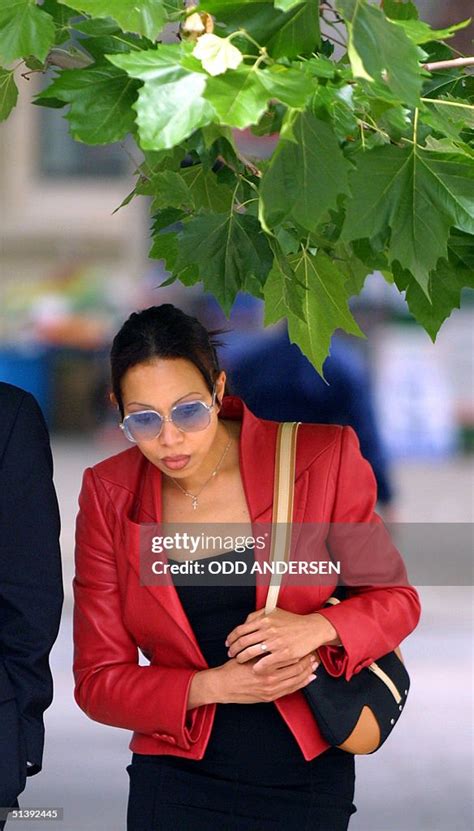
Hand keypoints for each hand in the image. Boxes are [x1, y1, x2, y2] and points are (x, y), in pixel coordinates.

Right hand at [214, 652, 318, 703]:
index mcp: (265, 666)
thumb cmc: (233, 668)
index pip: (289, 657)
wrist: (222, 685)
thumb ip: (263, 649)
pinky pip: (290, 690)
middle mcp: (270, 679)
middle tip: (314, 655)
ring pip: (295, 681)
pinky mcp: (269, 697)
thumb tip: (278, 641)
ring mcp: (271, 690)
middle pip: (295, 669)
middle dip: (307, 662)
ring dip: (306, 673)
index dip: (299, 652)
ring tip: (314, 666)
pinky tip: (307, 679)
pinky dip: (300, 684)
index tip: (306, 645)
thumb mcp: (248, 653)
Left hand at [225, 607, 340, 673]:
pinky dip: (257, 667)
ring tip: (239, 660)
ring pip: (251, 652)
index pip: (241, 629)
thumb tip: (245, 622)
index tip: (228, 642)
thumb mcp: (275, 612)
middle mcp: (268, 630)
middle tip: (231, 653)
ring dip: (242, 658)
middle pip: (243, 642)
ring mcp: (276, 642)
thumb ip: (258, 615)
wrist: (311, 629)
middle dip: (234, 649)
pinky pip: (265, 662)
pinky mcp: (284, 653)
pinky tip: (253, 669)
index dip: (232, 637)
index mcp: (265, 620)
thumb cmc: (293, 621)